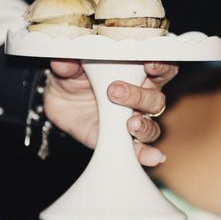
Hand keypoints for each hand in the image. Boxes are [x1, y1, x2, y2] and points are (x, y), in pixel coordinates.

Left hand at [43, 59, 177, 166]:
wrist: (59, 99)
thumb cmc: (74, 76)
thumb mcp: (70, 65)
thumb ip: (70, 63)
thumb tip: (64, 63)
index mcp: (136, 73)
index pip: (160, 68)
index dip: (161, 66)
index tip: (150, 64)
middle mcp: (140, 97)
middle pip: (155, 99)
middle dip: (139, 96)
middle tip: (114, 91)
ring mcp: (131, 120)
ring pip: (152, 126)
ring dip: (144, 125)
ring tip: (129, 124)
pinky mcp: (120, 142)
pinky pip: (138, 151)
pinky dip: (146, 154)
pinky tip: (152, 157)